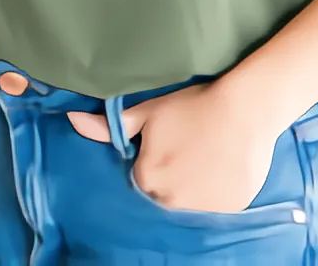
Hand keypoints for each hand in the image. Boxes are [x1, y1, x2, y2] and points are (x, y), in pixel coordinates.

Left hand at [67, 83, 285, 213]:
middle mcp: (170, 201)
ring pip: (188, 203)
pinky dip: (216, 195)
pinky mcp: (229, 211)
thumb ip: (109, 127)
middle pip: (163, 195)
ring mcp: (202, 209)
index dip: (152, 161)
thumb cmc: (192, 107)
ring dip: (193, 189)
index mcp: (146, 178)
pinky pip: (215, 209)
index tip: (167, 147)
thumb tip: (72, 120)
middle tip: (188, 152)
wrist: (245, 109)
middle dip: (170, 178)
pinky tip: (222, 170)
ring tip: (206, 160)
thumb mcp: (147, 113)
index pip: (140, 179)